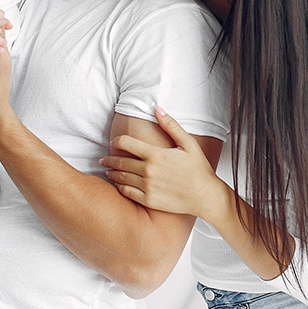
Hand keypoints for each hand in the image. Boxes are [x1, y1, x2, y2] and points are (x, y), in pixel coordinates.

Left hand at [101, 106, 223, 218]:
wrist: (205, 196)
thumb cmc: (198, 169)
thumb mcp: (188, 143)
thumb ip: (170, 125)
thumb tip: (156, 108)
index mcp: (155, 154)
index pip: (126, 143)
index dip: (117, 141)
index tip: (114, 142)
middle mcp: (148, 170)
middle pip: (120, 161)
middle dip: (109, 159)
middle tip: (103, 159)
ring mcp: (147, 187)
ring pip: (121, 178)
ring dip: (112, 173)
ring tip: (108, 172)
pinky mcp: (148, 200)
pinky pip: (127, 192)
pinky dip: (119, 187)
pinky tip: (119, 185)